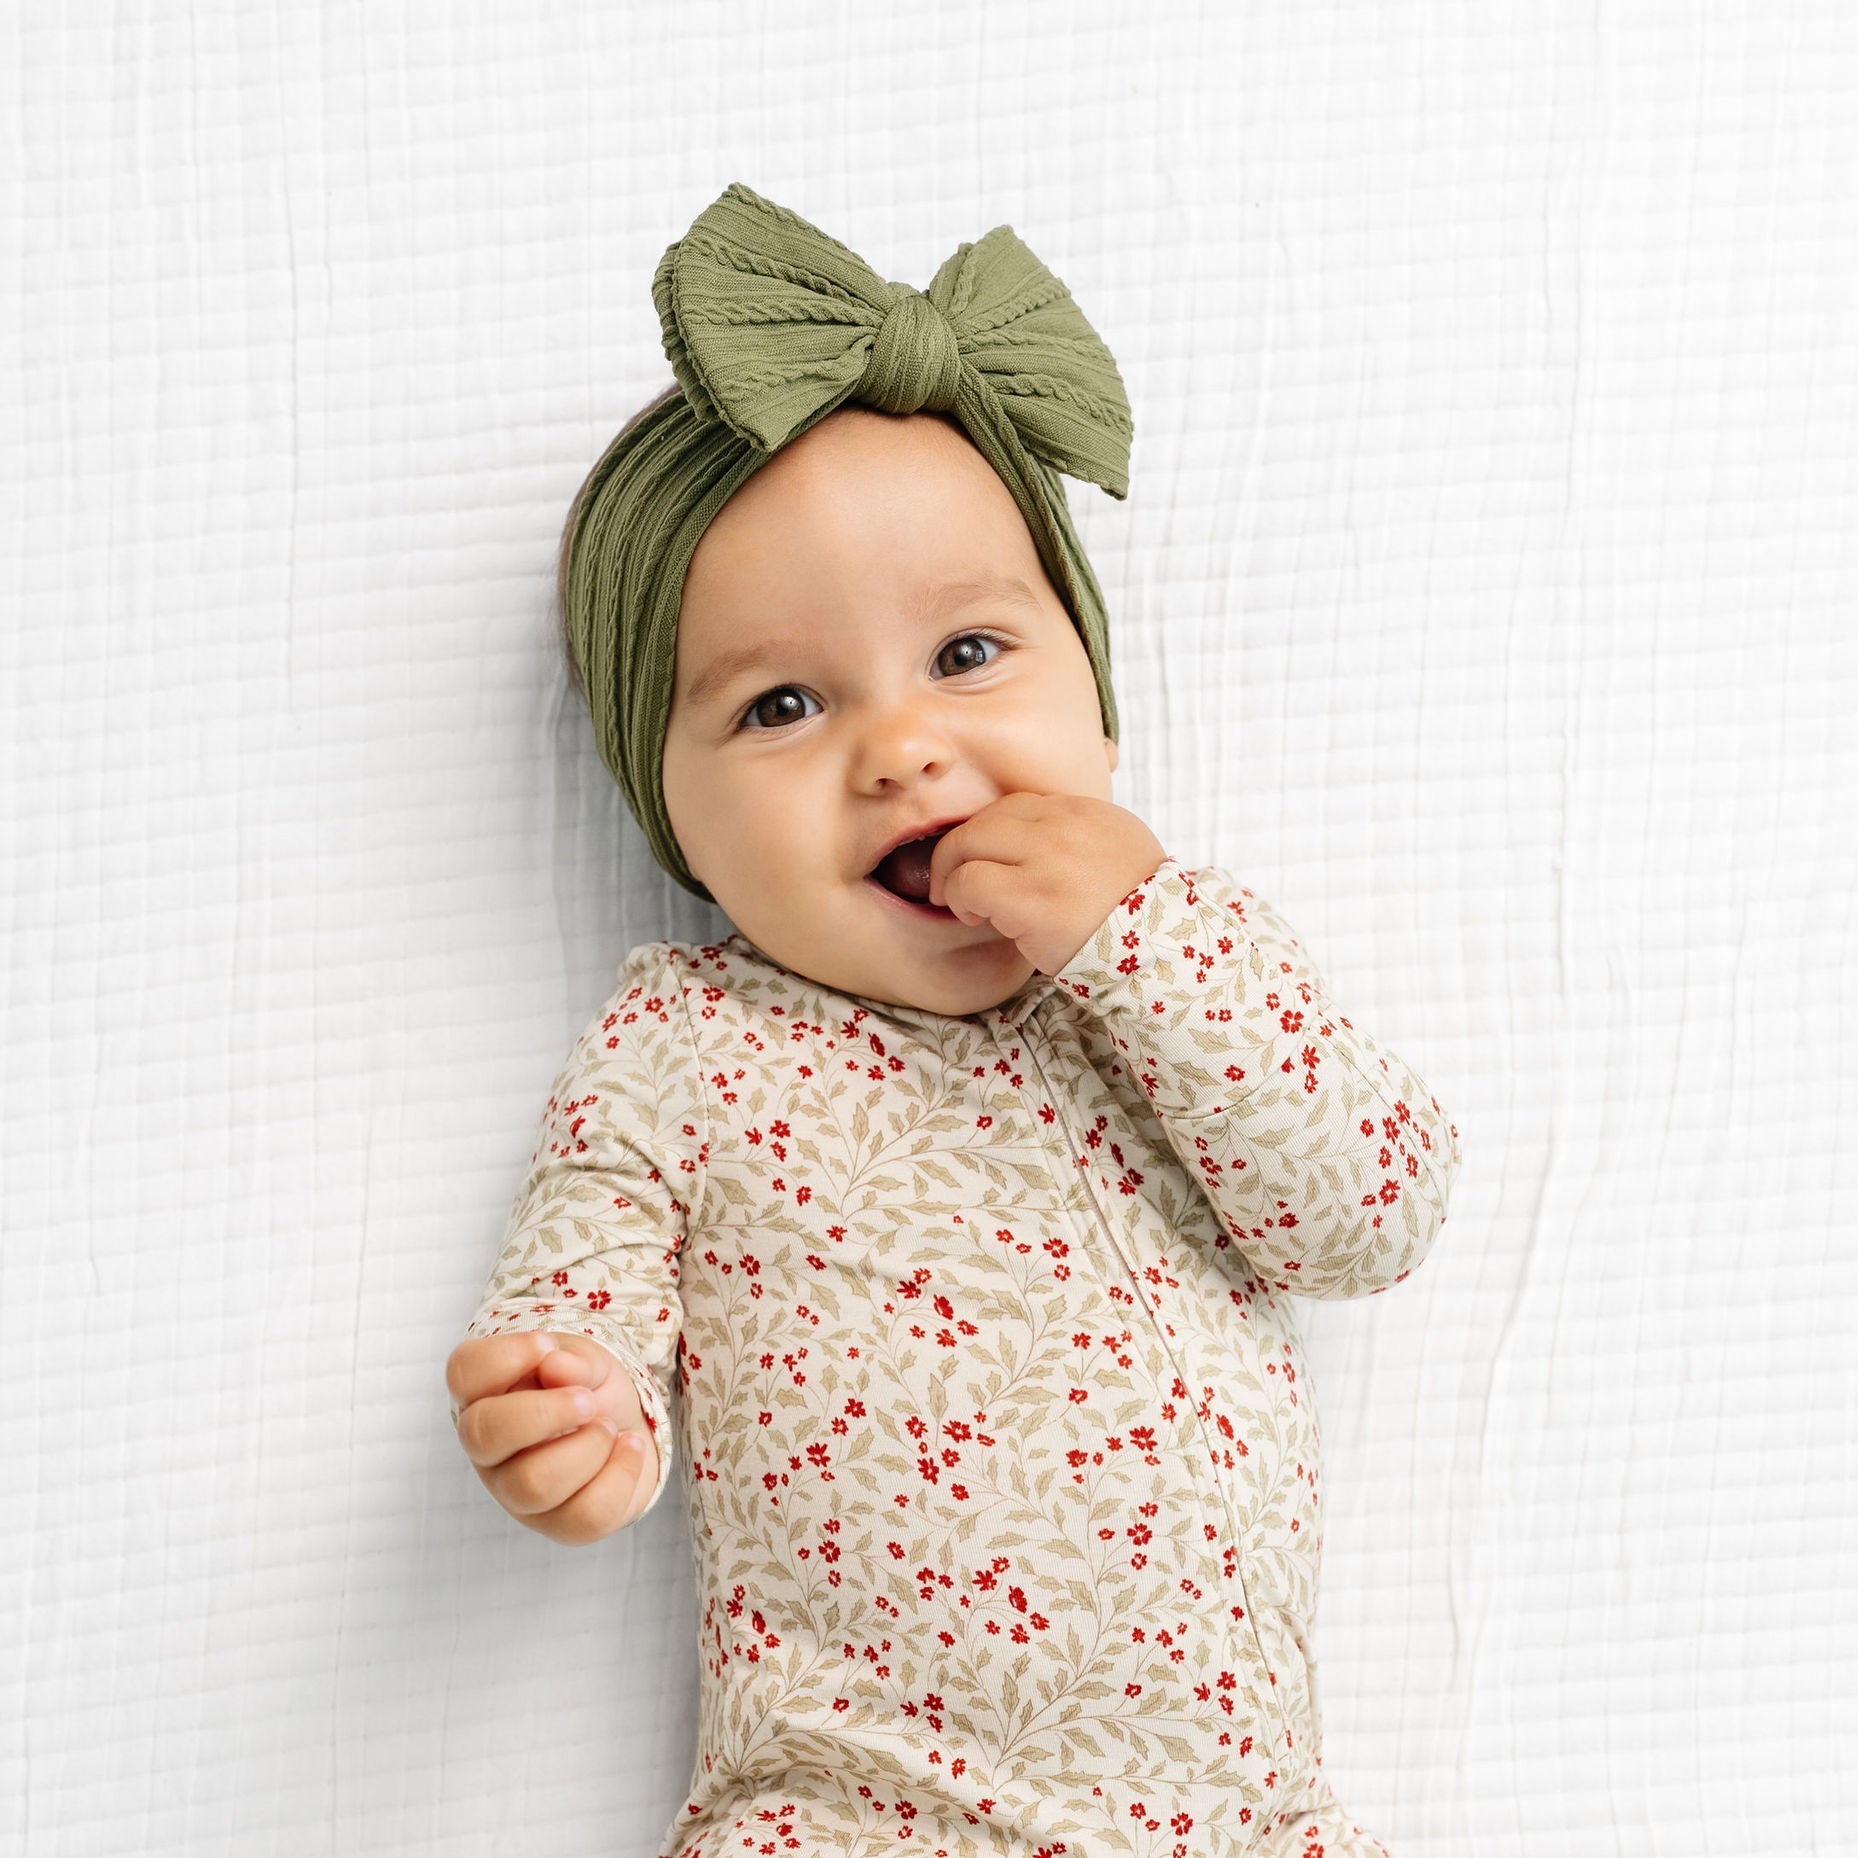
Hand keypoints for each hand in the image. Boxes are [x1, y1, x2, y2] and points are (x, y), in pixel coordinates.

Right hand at [445, 1330, 659, 1545]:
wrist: (624, 1426)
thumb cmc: (588, 1388)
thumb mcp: (586, 1360)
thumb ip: (573, 1360)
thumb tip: (555, 1366)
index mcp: (484, 1396)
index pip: (463, 1373)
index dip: (505, 1357)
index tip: (547, 1346)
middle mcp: (489, 1450)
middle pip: (483, 1435)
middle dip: (546, 1412)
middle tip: (588, 1400)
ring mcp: (516, 1494)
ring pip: (533, 1485)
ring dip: (588, 1447)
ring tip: (609, 1427)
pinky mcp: (558, 1525)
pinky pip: (584, 1517)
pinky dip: (621, 1475)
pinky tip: (629, 1447)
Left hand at [926, 793, 1167, 975]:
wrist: (1160, 951)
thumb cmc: (1137, 912)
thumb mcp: (1121, 848)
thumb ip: (1078, 835)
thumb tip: (1030, 841)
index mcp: (1085, 810)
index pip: (1016, 805)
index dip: (990, 833)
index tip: (986, 861)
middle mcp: (1062, 826)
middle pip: (984, 820)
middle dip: (958, 849)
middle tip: (953, 880)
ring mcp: (1045, 859)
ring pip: (968, 843)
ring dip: (953, 874)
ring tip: (964, 903)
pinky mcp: (1030, 898)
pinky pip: (970, 883)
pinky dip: (961, 899)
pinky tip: (973, 917)